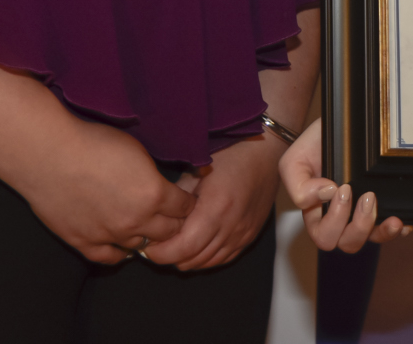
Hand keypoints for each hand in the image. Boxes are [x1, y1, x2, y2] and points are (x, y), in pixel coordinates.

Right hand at [14, 119, 193, 265]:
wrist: (48, 153)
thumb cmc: (91, 142)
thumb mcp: (136, 150)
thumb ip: (154, 173)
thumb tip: (166, 183)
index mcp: (153, 194)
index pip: (184, 208)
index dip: (187, 203)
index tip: (185, 200)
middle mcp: (135, 220)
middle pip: (169, 232)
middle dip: (173, 223)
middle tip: (171, 216)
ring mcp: (109, 235)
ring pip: (141, 247)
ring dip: (146, 237)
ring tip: (146, 227)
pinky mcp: (84, 242)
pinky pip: (110, 257)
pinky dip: (119, 252)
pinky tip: (121, 244)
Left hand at [143, 131, 282, 270]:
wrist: (266, 150)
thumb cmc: (231, 153)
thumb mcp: (197, 171)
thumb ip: (177, 198)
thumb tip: (156, 216)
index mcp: (216, 208)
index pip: (184, 248)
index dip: (162, 253)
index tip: (147, 247)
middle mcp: (231, 226)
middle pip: (194, 259)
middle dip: (170, 257)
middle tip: (156, 247)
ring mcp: (243, 233)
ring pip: (208, 262)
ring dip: (188, 259)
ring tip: (173, 248)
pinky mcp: (250, 235)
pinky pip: (224, 258)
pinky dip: (207, 258)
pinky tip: (196, 248)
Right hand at [279, 118, 408, 251]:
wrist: (340, 122)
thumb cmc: (316, 143)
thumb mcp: (295, 160)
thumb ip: (299, 184)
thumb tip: (325, 195)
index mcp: (316, 213)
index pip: (324, 236)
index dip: (334, 220)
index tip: (341, 188)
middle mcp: (340, 218)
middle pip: (348, 243)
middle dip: (359, 226)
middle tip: (367, 197)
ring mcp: (362, 213)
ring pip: (370, 240)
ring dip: (380, 230)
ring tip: (387, 212)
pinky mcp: (381, 206)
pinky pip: (390, 228)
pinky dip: (397, 228)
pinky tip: (400, 218)